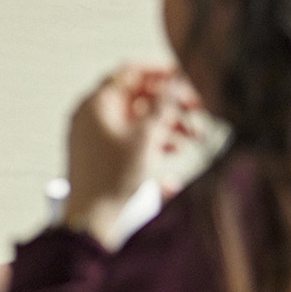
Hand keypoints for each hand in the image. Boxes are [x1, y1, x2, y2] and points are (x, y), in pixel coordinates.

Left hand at [62, 64, 199, 242]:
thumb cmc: (114, 177)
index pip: (129, 71)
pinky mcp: (101, 153)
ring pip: (137, 118)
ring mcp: (94, 134)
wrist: (92, 220)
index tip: (187, 77)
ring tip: (193, 137)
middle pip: (136, 95)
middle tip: (199, 110)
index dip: (160, 71)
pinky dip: (152, 139)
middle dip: (170, 102)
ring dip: (167, 123)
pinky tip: (174, 151)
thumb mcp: (146, 136)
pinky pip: (130, 137)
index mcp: (95, 104)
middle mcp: (91, 115)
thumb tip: (178, 78)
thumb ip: (163, 104)